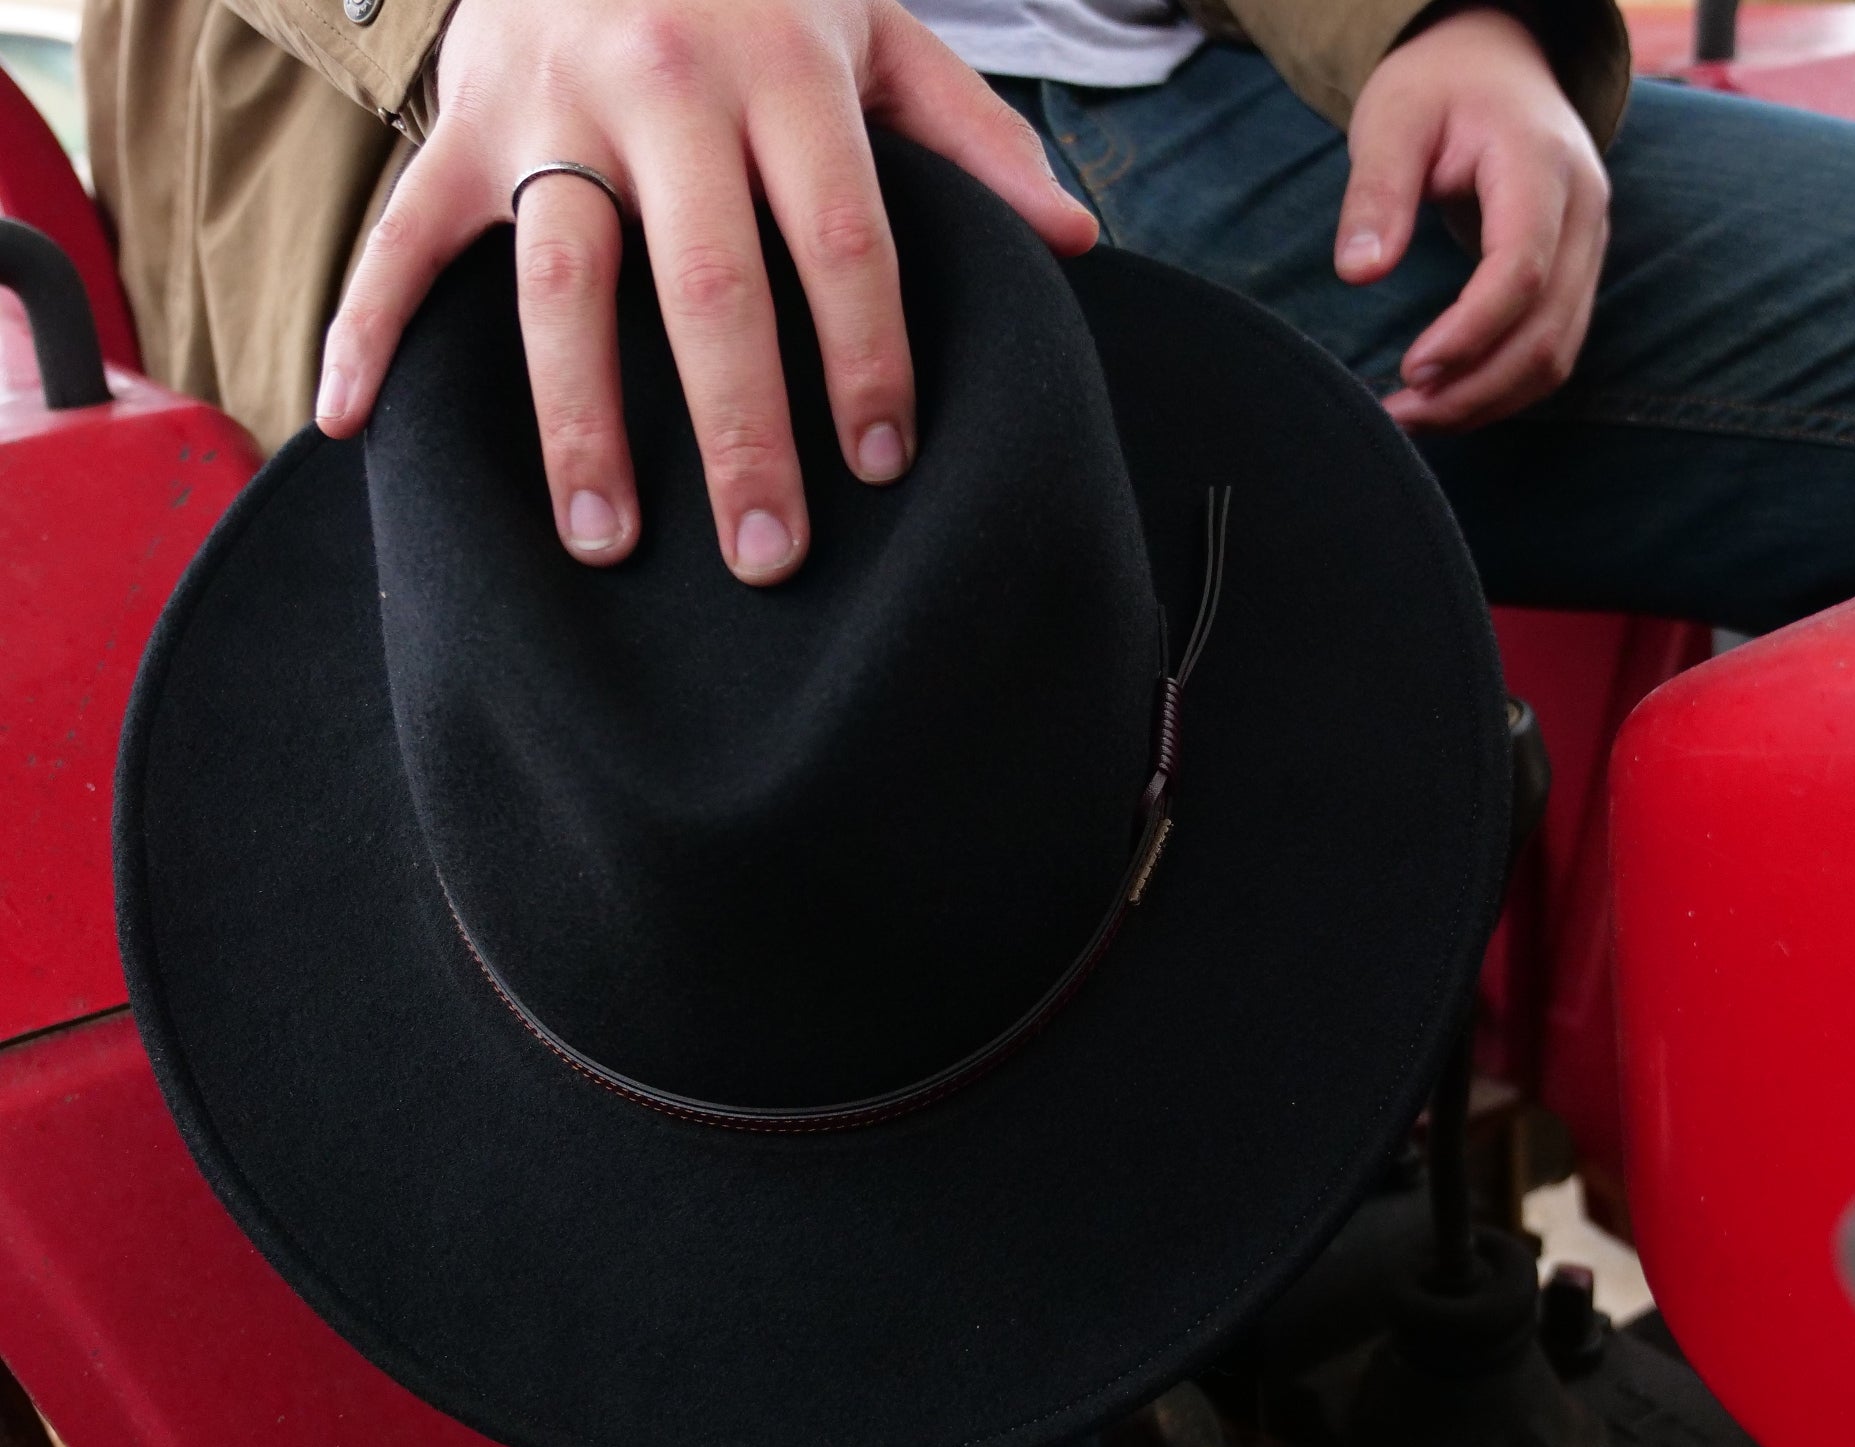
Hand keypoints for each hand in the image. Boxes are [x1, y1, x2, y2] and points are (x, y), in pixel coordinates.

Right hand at [315, 0, 1097, 581]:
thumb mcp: (876, 28)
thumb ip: (968, 136)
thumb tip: (1072, 242)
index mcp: (784, 64)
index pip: (839, 234)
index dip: (866, 354)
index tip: (884, 462)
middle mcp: (663, 83)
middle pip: (706, 284)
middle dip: (739, 428)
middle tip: (765, 553)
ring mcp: (545, 105)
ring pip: (561, 283)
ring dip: (579, 421)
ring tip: (606, 543)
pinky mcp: (458, 125)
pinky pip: (401, 236)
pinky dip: (367, 327)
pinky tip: (349, 423)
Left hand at [1334, 6, 1608, 430]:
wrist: (1493, 66)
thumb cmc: (1438, 90)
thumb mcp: (1392, 120)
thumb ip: (1377, 192)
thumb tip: (1360, 273)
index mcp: (1541, 164)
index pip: (1523, 269)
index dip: (1470, 333)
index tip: (1411, 371)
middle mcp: (1583, 210)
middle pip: (1547, 330)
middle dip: (1473, 389)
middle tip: (1398, 414)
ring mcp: (1588, 246)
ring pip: (1557, 353)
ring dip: (1487, 401)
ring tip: (1412, 417)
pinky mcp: (1576, 274)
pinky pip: (1552, 350)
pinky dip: (1501, 390)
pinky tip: (1446, 401)